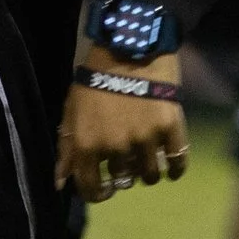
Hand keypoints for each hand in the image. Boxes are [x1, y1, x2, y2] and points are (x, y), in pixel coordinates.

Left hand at [57, 49, 188, 201]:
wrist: (129, 45)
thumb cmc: (95, 77)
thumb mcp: (72, 110)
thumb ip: (66, 149)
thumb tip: (60, 183)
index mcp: (87, 144)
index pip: (91, 188)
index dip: (97, 194)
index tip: (105, 190)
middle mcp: (116, 147)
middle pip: (124, 180)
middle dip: (123, 174)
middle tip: (126, 159)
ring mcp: (145, 139)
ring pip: (150, 176)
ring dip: (148, 172)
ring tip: (148, 159)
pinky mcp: (170, 128)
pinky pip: (178, 162)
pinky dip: (176, 168)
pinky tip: (172, 165)